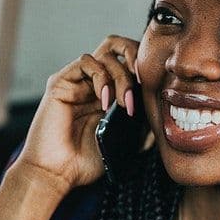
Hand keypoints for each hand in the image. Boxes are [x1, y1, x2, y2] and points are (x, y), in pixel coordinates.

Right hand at [14, 35, 139, 192]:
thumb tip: (162, 112)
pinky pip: (86, 62)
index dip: (143, 67)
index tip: (153, 89)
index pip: (128, 63)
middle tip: (143, 81)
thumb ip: (142, 126)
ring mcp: (77, 81)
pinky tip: (105, 100)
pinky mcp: (61, 81)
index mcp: (108, 94)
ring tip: (124, 104)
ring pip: (105, 54)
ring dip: (121, 76)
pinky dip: (101, 77)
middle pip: (117, 47)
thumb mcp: (124, 143)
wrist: (56, 173)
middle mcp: (92, 83)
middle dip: (135, 56)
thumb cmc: (84, 162)